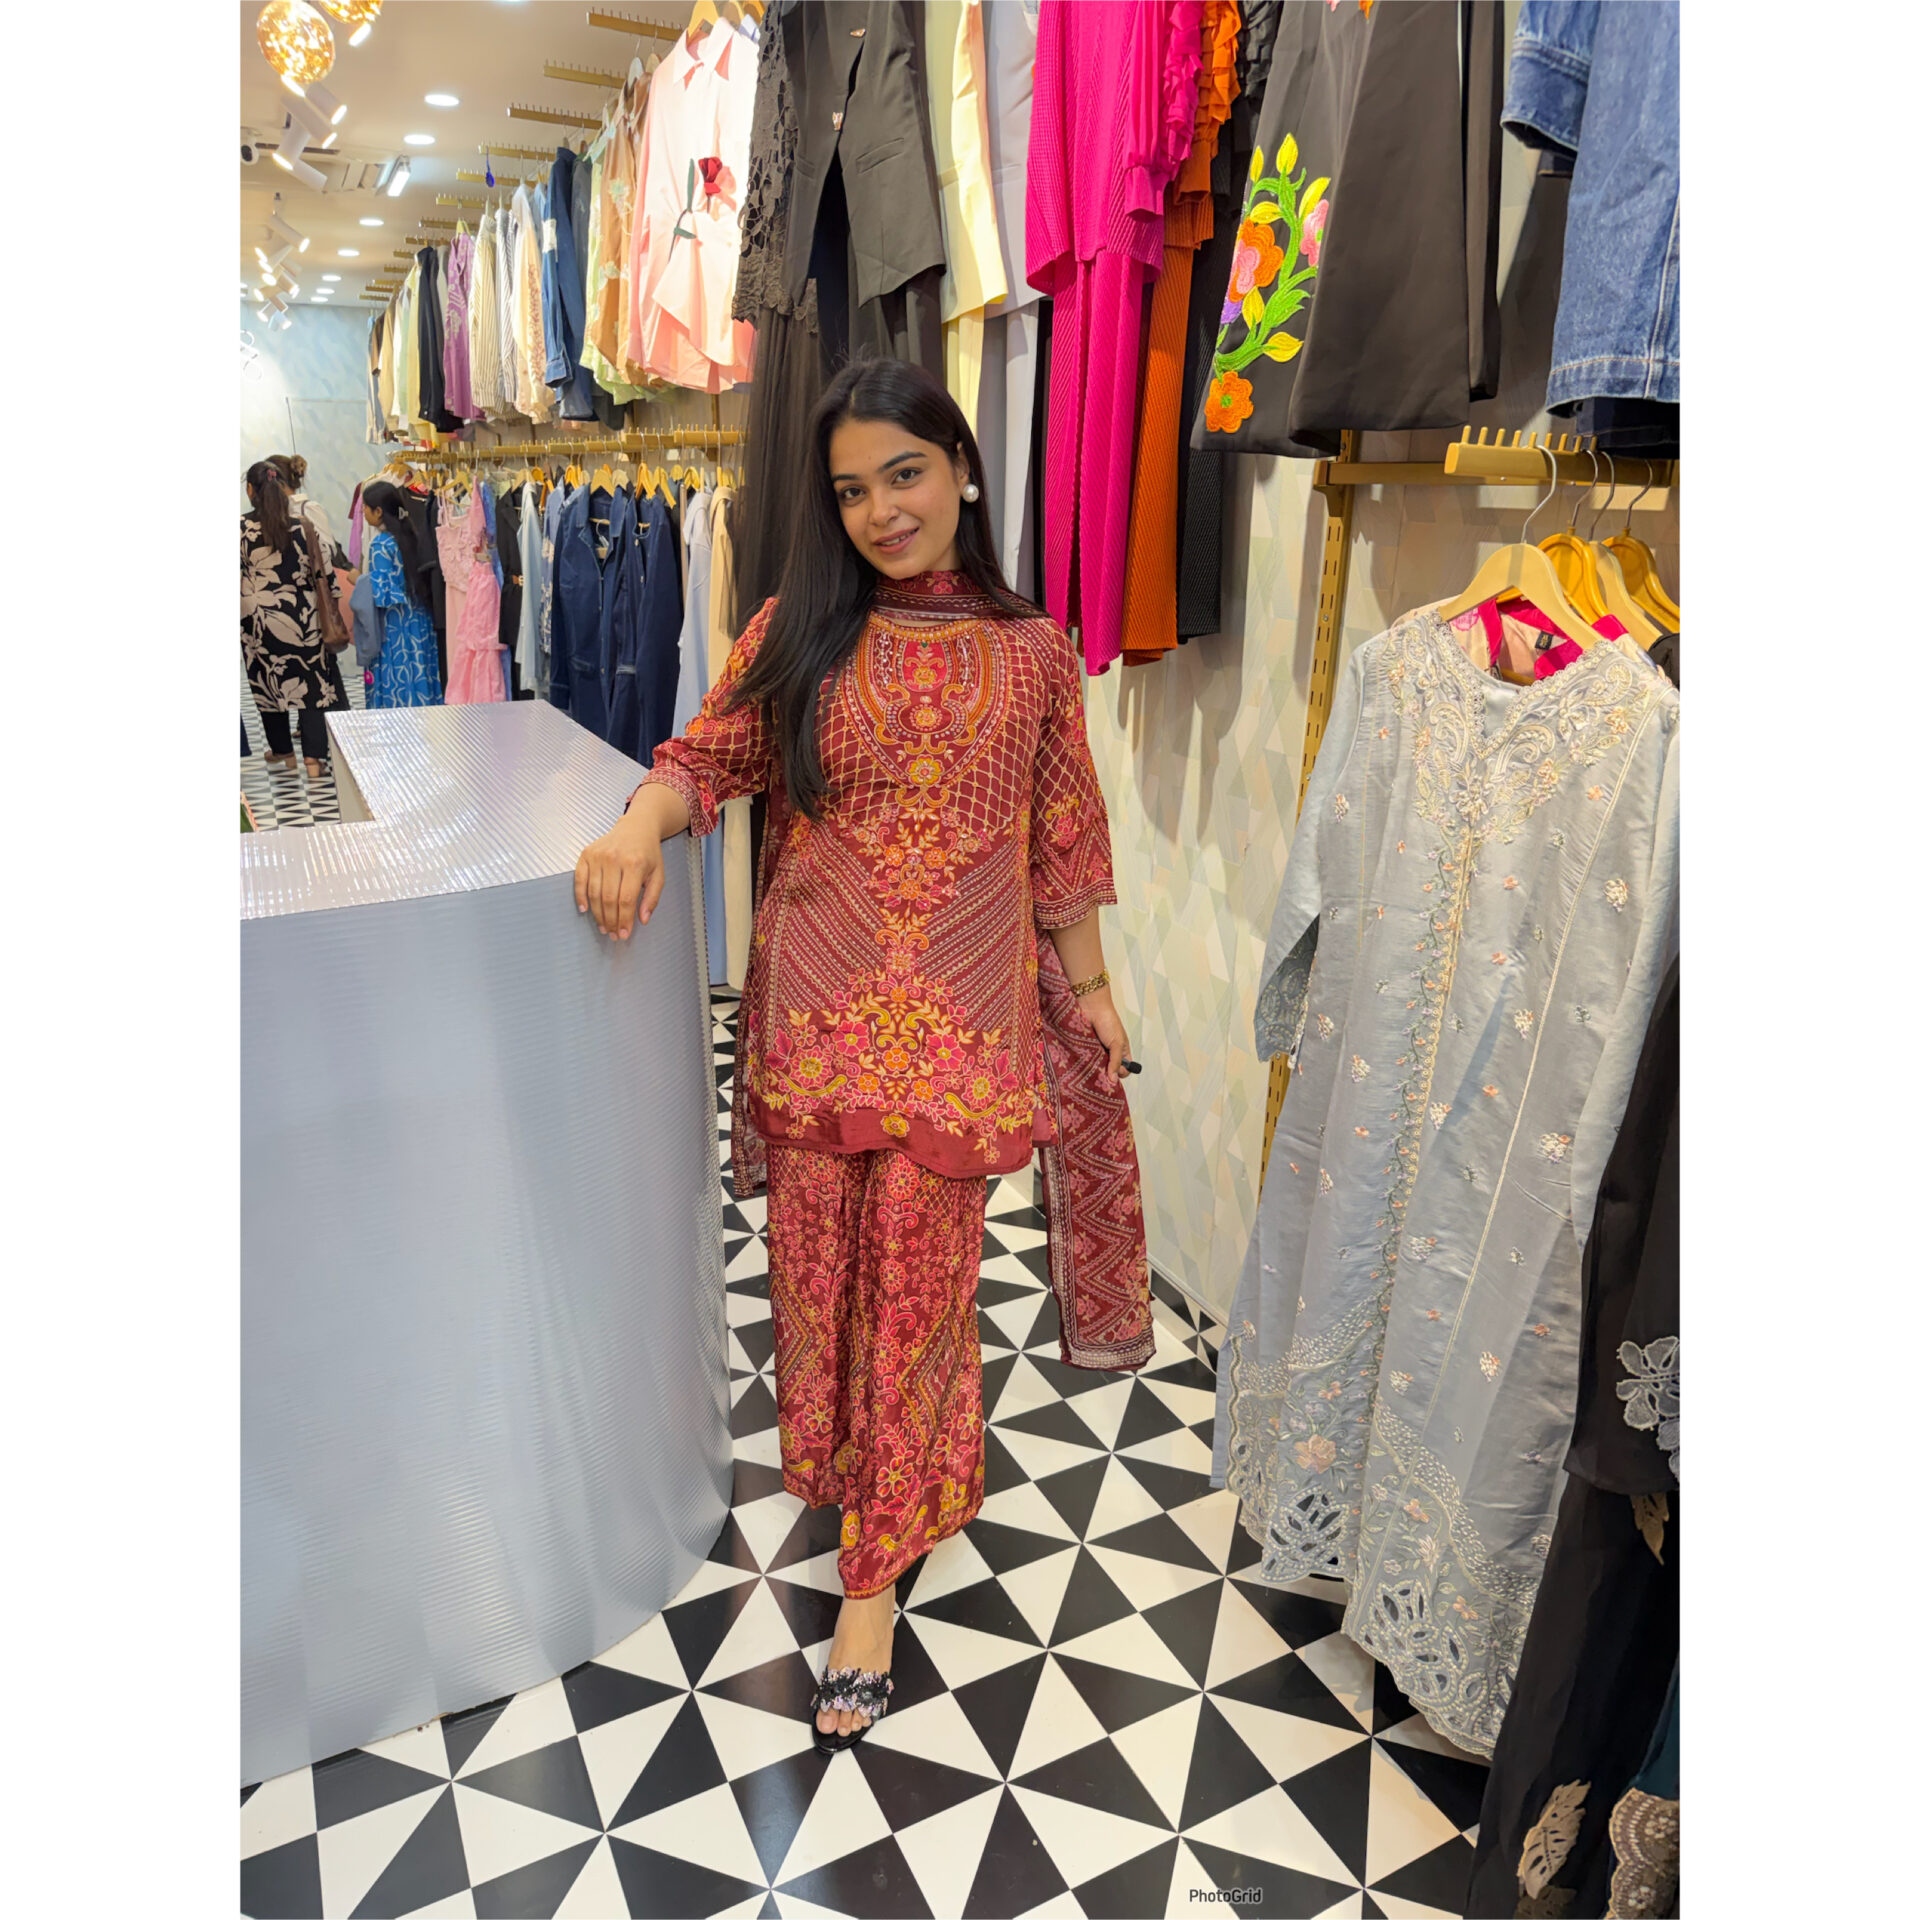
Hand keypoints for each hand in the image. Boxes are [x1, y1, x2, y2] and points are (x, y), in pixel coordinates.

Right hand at [574, 812, 663, 939]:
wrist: (636, 828)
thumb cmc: (648, 853)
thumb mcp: (658, 874)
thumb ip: (652, 898)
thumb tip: (642, 920)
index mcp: (635, 864)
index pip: (626, 900)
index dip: (624, 920)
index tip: (624, 934)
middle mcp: (614, 859)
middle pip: (608, 898)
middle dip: (610, 921)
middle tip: (612, 934)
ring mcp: (598, 856)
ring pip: (593, 892)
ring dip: (597, 914)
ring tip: (603, 926)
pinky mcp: (586, 854)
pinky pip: (580, 880)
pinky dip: (580, 897)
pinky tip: (585, 910)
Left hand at [1078, 987, 1130, 1087]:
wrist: (1091, 1006)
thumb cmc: (1108, 1021)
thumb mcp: (1117, 1043)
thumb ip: (1116, 1062)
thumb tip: (1114, 1081)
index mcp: (1122, 1051)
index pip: (1125, 1069)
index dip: (1121, 1073)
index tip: (1115, 1074)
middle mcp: (1109, 1053)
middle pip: (1109, 1071)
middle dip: (1106, 1075)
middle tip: (1101, 1076)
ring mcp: (1096, 1051)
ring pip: (1096, 1067)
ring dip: (1094, 1070)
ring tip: (1090, 1071)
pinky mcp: (1084, 1049)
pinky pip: (1084, 1061)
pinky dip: (1084, 1063)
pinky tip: (1082, 1066)